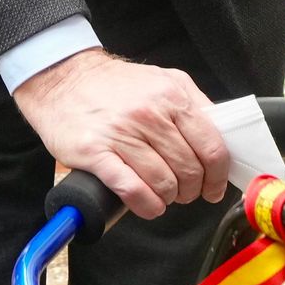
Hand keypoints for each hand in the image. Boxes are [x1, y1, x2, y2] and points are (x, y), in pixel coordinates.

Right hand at [11, 49, 230, 219]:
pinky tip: (148, 205)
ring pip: (163, 183)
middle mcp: (149, 114)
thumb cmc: (114, 85)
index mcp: (172, 96)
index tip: (213, 188)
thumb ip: (193, 104)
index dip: (217, 176)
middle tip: (184, 192)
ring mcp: (121, 133)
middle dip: (191, 190)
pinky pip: (133, 190)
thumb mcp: (163, 80)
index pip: (212, 147)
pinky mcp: (95, 153)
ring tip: (163, 196)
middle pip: (189, 170)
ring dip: (168, 198)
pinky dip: (147, 206)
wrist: (63, 79)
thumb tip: (220, 137)